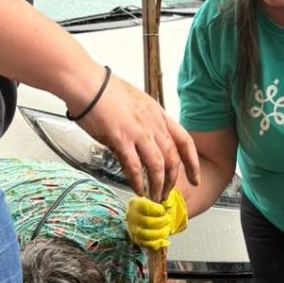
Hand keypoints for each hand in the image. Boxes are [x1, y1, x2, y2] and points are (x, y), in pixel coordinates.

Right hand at [77, 72, 198, 201]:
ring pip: (158, 166)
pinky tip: (136, 189)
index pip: (185, 141)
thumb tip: (141, 141)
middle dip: (172, 181)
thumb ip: (143, 123)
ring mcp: (139, 132)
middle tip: (167, 195)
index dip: (192, 163)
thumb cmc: (106, 91)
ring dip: (157, 186)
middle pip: (173, 158)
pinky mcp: (122, 139)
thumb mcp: (136, 104)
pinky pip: (135, 166)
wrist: (89, 84)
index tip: (195, 178)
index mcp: (159, 115)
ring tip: (153, 198)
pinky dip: (137, 181)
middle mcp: (154, 124)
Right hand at [126, 188, 187, 249]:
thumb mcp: (158, 198)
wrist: (147, 213)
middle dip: (162, 222)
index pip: (146, 207)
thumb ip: (164, 200)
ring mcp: (133, 229)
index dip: (158, 210)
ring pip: (146, 235)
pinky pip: (147, 245)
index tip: (164, 210)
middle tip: (169, 219)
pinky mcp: (137, 239)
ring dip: (160, 234)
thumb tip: (169, 205)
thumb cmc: (153, 205)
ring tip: (167, 230)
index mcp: (135, 203)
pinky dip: (158, 244)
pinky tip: (166, 241)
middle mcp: (131, 216)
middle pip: (147, 222)